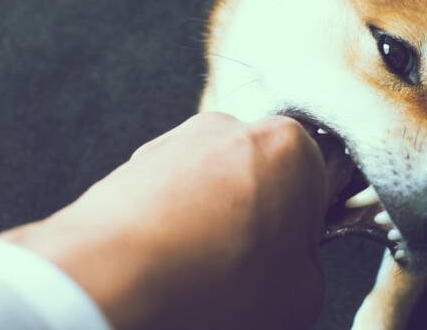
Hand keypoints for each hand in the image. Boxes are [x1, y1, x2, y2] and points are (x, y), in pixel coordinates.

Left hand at [0, 112, 329, 329]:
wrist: (109, 283)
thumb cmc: (207, 284)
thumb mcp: (299, 297)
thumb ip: (307, 268)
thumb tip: (294, 271)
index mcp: (288, 147)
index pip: (317, 180)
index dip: (305, 227)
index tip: (294, 255)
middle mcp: (230, 130)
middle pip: (259, 177)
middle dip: (255, 219)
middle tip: (249, 271)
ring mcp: (176, 143)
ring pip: (210, 187)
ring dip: (211, 224)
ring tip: (201, 276)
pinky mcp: (131, 165)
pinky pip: (166, 197)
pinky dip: (170, 227)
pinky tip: (166, 269)